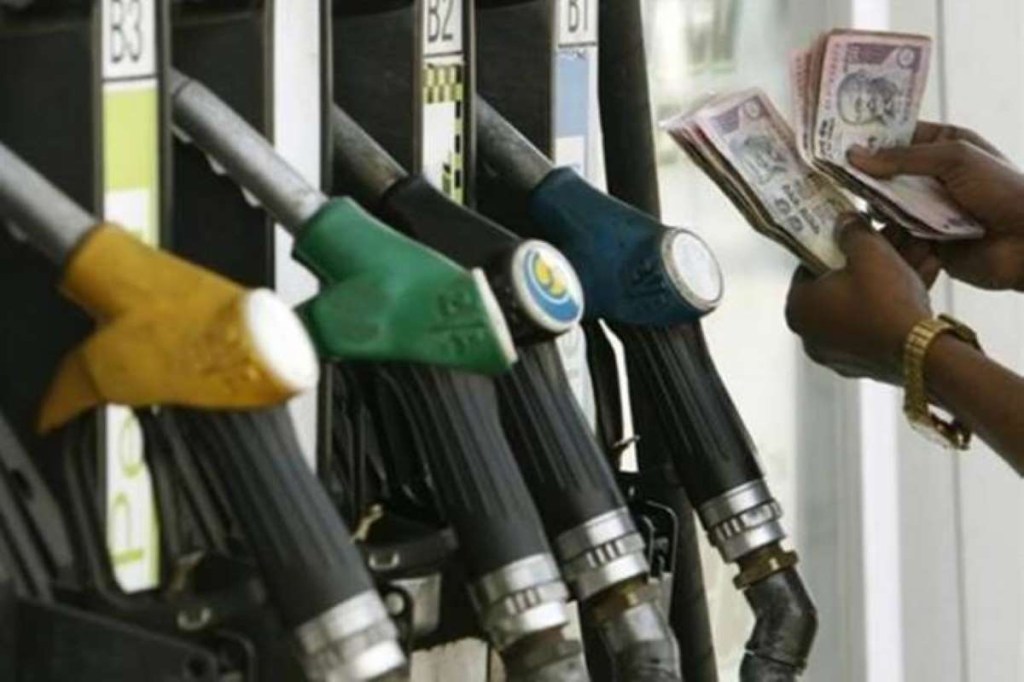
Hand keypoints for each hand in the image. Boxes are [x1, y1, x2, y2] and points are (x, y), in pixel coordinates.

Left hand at [786, 215, 933, 383]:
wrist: (922, 351)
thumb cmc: (884, 300)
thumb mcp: (868, 252)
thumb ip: (852, 232)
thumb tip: (845, 222)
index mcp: (798, 309)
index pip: (809, 268)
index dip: (834, 245)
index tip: (854, 234)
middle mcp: (812, 335)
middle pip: (841, 286)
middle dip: (870, 260)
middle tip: (892, 239)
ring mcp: (840, 353)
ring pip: (865, 303)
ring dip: (890, 277)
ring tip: (918, 251)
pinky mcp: (869, 364)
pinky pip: (879, 323)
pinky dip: (898, 301)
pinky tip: (925, 275)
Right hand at [849, 122, 1023, 290]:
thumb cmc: (1003, 191)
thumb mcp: (955, 158)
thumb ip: (904, 158)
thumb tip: (856, 155)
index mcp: (947, 147)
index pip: (901, 136)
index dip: (872, 137)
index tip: (836, 139)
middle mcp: (934, 177)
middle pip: (889, 172)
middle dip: (863, 172)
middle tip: (826, 170)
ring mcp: (929, 209)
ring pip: (887, 203)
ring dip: (869, 203)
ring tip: (834, 200)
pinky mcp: (924, 239)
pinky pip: (894, 233)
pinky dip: (880, 231)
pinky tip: (856, 228)